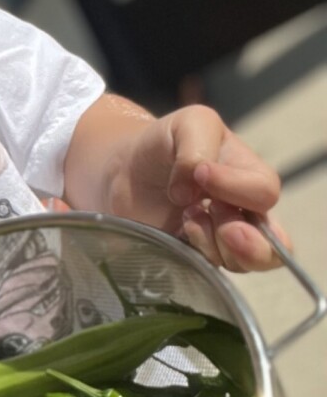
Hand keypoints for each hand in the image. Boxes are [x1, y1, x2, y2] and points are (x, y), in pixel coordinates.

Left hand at [109, 103, 283, 271]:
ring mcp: (219, 241)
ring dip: (214, 244)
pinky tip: (178, 233)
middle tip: (211, 212)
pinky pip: (208, 273)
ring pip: (241, 263)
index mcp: (249, 177)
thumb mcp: (189, 124)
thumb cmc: (164, 144)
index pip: (264, 192)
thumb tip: (193, 190)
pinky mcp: (193, 259)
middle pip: (272, 244)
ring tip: (187, 217)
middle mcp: (243, 213)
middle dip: (245, 239)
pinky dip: (196, 258)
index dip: (237, 187)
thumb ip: (198, 146)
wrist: (125, 170)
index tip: (202, 174)